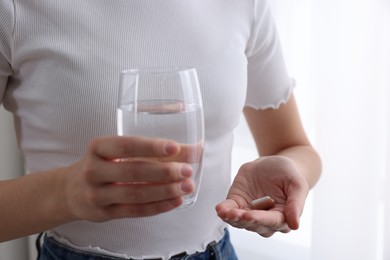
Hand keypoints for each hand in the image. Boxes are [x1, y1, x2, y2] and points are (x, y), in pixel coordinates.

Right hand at [63, 136, 193, 221]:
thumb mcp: (118, 152)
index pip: (126, 146)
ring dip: (164, 191)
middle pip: (133, 171)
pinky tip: (175, 201)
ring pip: (135, 193)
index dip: (151, 147)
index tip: (174, 148)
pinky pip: (134, 211)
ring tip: (186, 187)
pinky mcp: (104, 214)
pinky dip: (157, 206)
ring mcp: (96, 194)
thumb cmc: (103, 165)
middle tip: (186, 170)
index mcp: (98, 147)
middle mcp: (93, 170)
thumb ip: (154, 149)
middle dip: (164, 171)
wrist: (70, 191)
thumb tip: (193, 149)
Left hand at [215, 155, 308, 236]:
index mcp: (283, 217)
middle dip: (245, 219)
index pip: (272, 222)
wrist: (271, 164)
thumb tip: (295, 225)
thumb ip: (296, 204)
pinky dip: (224, 211)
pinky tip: (220, 209)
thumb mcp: (297, 184)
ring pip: (240, 221)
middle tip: (236, 214)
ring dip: (232, 218)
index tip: (250, 216)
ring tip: (225, 212)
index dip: (261, 219)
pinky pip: (229, 210)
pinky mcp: (237, 204)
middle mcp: (265, 220)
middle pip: (255, 224)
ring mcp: (249, 213)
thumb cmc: (287, 174)